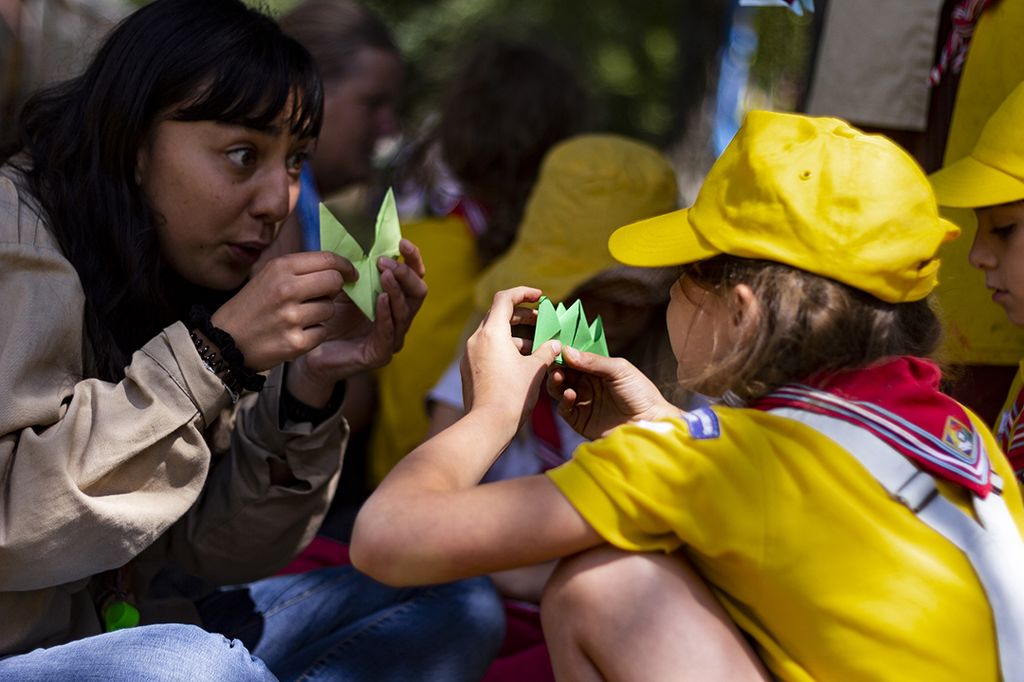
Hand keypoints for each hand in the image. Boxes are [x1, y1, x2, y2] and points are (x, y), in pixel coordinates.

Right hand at [211, 251, 354, 370]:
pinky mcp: (296, 342)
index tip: (351, 273)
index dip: (345, 266)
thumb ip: (300, 269)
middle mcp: (287, 289)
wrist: (225, 341)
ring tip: (300, 317)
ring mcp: (292, 317)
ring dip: (321, 313)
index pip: (328, 260)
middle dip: (335, 289)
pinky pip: (323, 332)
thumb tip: (336, 266)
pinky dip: (314, 334)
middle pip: (335, 282)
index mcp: (281, 268)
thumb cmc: (250, 307)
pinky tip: (297, 332)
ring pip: (330, 308)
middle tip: (323, 295)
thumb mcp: (269, 276)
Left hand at [288, 240, 427, 403]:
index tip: (403, 242)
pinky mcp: (380, 354)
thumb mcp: (343, 286)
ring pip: (405, 312)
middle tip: (386, 262)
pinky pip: (390, 333)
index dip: (412, 259)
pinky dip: (387, 315)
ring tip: (385, 275)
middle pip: (417, 293)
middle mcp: (399, 318)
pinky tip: (381, 300)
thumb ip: (354, 268)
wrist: (309, 347)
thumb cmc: (328, 316)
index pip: (414, 277)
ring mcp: (392, 337)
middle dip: (405, 274)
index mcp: (394, 299)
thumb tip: (358, 238)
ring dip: (396, 291)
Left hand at [461, 287, 562, 432]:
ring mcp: (470, 356)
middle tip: (542, 320)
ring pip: (494, 335)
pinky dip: (505, 349)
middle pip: (498, 315)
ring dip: (516, 335)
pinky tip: (523, 363)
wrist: (487, 425)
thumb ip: (547, 350)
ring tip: (538, 346)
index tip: (541, 297)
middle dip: (523, 316)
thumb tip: (555, 343)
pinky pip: (488, 351)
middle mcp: (476, 340)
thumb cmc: (513, 395)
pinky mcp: (469, 370)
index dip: (524, 293)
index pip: (505, 299)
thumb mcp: (536, 369)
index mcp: (492, 333)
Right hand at [547, 346, 676, 439]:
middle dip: (555, 367)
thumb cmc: (640, 392)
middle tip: (553, 365)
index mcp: (595, 369)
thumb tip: (566, 350)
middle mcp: (586, 384)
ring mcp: (582, 402)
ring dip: (555, 383)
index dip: (562, 353)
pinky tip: (570, 395)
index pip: (573, 359)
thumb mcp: (619, 370)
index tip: (552, 347)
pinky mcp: (580, 420)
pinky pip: (564, 409)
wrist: (650, 423)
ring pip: (559, 390)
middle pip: (562, 373)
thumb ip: (593, 361)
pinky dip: (563, 401)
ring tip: (559, 378)